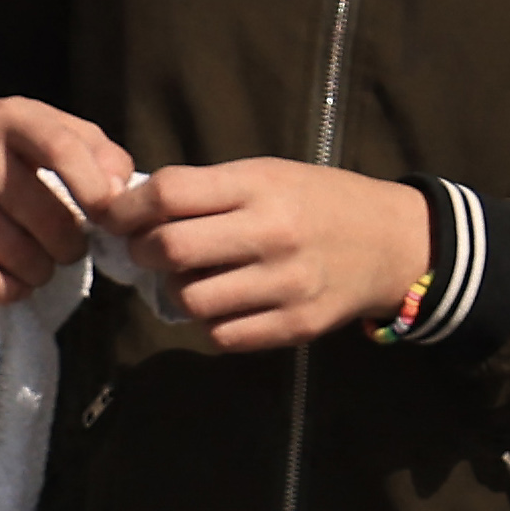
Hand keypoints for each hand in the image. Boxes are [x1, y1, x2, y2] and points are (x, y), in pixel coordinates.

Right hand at [0, 93, 147, 306]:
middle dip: (70, 245)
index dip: (92, 187)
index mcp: (11, 116)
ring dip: (41, 271)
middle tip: (68, 247)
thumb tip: (119, 192)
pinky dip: (7, 289)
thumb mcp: (53, 130)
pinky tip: (14, 280)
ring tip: (40, 262)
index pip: (60, 148)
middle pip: (44, 217)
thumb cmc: (9, 147)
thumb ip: (99, 153)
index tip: (108, 217)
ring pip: (15, 255)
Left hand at [125, 152, 430, 352]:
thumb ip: (207, 191)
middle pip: (170, 249)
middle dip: (143, 251)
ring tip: (194, 277)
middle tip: (147, 251)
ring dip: (177, 290)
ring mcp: (285, 284)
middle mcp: (272, 234)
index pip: (170, 193)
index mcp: (260, 186)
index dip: (127, 207)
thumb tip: (133, 210)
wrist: (393, 243)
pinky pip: (222, 335)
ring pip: (190, 299)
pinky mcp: (295, 326)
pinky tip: (224, 303)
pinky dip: (211, 322)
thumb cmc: (319, 202)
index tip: (116, 215)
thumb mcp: (268, 175)